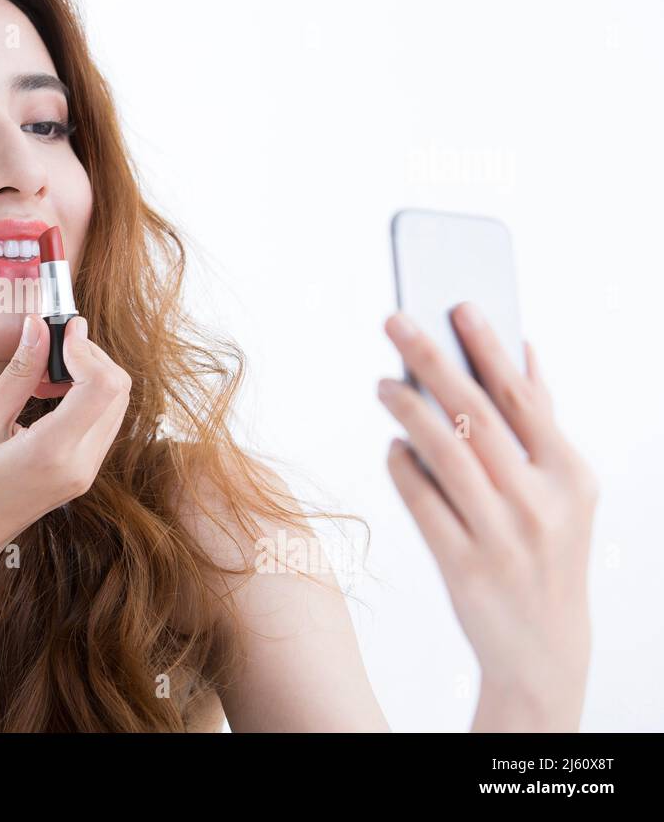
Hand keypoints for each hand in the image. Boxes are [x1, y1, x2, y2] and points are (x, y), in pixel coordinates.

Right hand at [0, 314, 131, 569]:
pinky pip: (102, 422)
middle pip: (118, 391)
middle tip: (51, 344)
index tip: (62, 329)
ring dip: (90, 375)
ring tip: (45, 371)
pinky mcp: (83, 474)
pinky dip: (86, 396)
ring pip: (115, 405)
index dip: (87, 349)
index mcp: (54, 452)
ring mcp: (86, 473)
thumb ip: (18, 374)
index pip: (103, 386)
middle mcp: (81, 464)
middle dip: (91, 357)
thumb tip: (38, 328)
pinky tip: (50, 393)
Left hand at [377, 302, 598, 726]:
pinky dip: (403, 468)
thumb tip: (525, 348)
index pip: (524, 398)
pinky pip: (422, 503)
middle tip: (396, 320)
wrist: (543, 649)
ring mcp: (501, 537)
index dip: (489, 349)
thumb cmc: (547, 551)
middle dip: (434, 361)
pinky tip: (393, 445)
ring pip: (444, 455)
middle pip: (476, 417)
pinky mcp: (464, 567)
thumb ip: (543, 421)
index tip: (459, 305)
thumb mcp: (565, 490)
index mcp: (571, 476)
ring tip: (383, 382)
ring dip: (408, 410)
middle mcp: (540, 504)